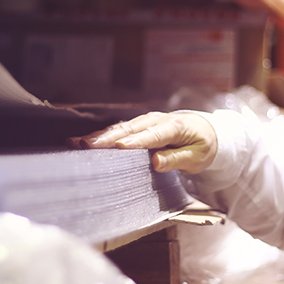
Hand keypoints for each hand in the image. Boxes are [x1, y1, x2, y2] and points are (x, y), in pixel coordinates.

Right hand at [68, 112, 216, 173]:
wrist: (206, 131)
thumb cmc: (203, 146)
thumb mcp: (197, 157)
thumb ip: (177, 160)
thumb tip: (157, 162)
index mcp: (175, 127)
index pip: (153, 135)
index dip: (136, 141)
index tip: (119, 147)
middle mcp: (158, 120)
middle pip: (129, 129)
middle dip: (106, 138)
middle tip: (85, 145)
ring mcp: (147, 121)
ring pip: (120, 128)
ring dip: (98, 136)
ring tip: (77, 143)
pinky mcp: (140, 125)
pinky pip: (120, 129)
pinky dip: (103, 135)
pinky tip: (86, 142)